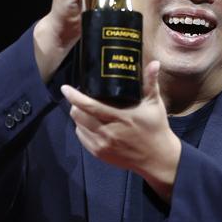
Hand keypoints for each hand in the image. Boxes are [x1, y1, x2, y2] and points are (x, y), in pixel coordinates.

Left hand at [61, 61, 181, 201]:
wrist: (156, 158)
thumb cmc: (155, 128)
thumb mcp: (154, 104)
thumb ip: (151, 83)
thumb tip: (154, 63)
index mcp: (120, 118)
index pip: (90, 106)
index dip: (75, 97)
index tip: (65, 88)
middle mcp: (108, 133)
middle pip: (79, 116)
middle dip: (75, 104)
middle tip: (80, 96)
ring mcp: (102, 145)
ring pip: (78, 126)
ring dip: (78, 116)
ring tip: (85, 108)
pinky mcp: (99, 154)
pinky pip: (81, 138)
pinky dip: (82, 128)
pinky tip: (90, 123)